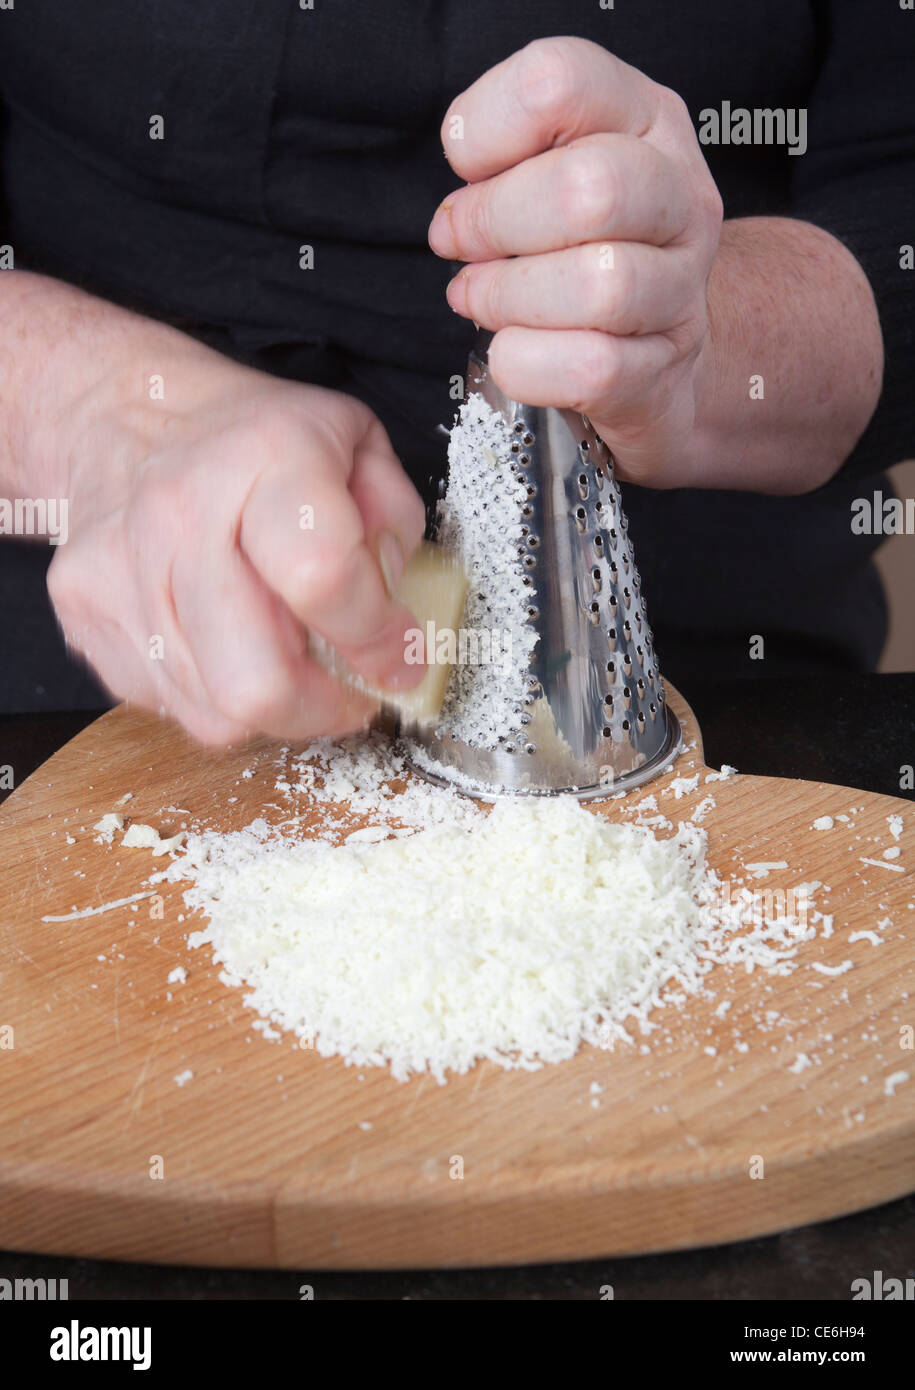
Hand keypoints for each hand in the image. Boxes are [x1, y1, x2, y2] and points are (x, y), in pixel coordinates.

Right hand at [48, 342, 424, 743]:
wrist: (120, 412)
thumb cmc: (250, 436)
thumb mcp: (354, 440)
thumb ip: (394, 519)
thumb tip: (395, 605)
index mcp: (266, 456)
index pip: (324, 580)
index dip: (378, 640)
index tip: (401, 656)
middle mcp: (182, 512)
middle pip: (259, 681)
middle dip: (326, 709)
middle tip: (353, 693)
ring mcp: (121, 569)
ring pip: (216, 713)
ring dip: (276, 708)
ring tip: (294, 663)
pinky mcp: (85, 612)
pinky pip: (171, 705)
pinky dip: (218, 697)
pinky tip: (234, 647)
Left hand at [429, 36, 723, 486]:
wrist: (658, 350)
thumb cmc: (584, 251)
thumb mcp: (548, 176)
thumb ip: (500, 170)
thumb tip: (457, 219)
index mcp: (646, 121)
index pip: (559, 82)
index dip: (487, 128)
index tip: (468, 170)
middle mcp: (681, 198)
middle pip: (589, 189)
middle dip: (495, 223)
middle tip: (461, 246)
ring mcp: (683, 290)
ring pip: (599, 286)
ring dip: (508, 298)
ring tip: (481, 299)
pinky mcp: (663, 371)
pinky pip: (591, 368)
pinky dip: (527, 363)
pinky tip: (512, 351)